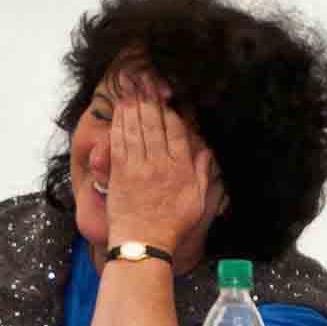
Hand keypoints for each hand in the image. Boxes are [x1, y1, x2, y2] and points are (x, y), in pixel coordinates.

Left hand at [105, 73, 221, 252]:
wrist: (144, 241)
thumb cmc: (173, 224)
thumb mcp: (198, 200)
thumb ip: (203, 174)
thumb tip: (207, 152)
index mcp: (181, 169)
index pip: (176, 131)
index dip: (171, 111)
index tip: (167, 98)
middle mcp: (160, 164)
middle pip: (155, 124)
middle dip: (150, 101)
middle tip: (146, 84)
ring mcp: (138, 166)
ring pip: (136, 128)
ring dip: (133, 107)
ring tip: (132, 91)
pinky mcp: (120, 171)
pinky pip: (120, 141)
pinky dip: (119, 123)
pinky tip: (120, 111)